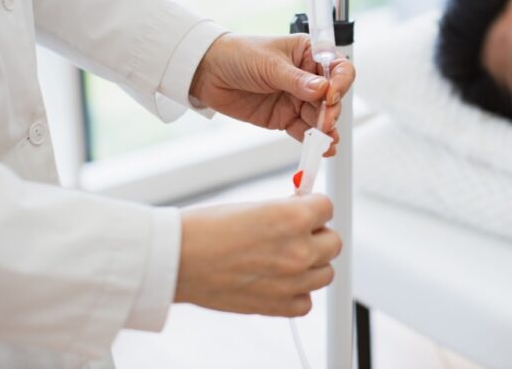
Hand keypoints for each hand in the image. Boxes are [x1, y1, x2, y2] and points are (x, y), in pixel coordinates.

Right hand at [175, 195, 340, 316]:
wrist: (177, 260)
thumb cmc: (206, 230)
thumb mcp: (254, 206)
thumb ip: (286, 211)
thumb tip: (302, 209)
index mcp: (292, 217)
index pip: (327, 207)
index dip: (314, 207)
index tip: (306, 210)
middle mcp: (298, 249)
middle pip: (334, 242)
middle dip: (317, 236)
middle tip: (297, 234)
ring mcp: (292, 280)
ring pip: (326, 273)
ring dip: (311, 265)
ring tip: (285, 258)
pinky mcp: (278, 305)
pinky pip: (306, 301)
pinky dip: (297, 293)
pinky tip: (278, 281)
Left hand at [189, 34, 354, 155]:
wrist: (207, 72)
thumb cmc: (238, 54)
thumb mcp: (268, 64)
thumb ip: (296, 80)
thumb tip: (322, 89)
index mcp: (308, 54)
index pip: (337, 68)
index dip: (340, 83)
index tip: (330, 96)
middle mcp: (307, 77)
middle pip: (332, 97)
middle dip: (331, 111)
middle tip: (324, 123)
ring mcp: (297, 99)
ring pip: (320, 117)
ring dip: (325, 130)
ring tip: (326, 142)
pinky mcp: (285, 117)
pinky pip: (303, 130)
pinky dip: (312, 140)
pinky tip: (321, 148)